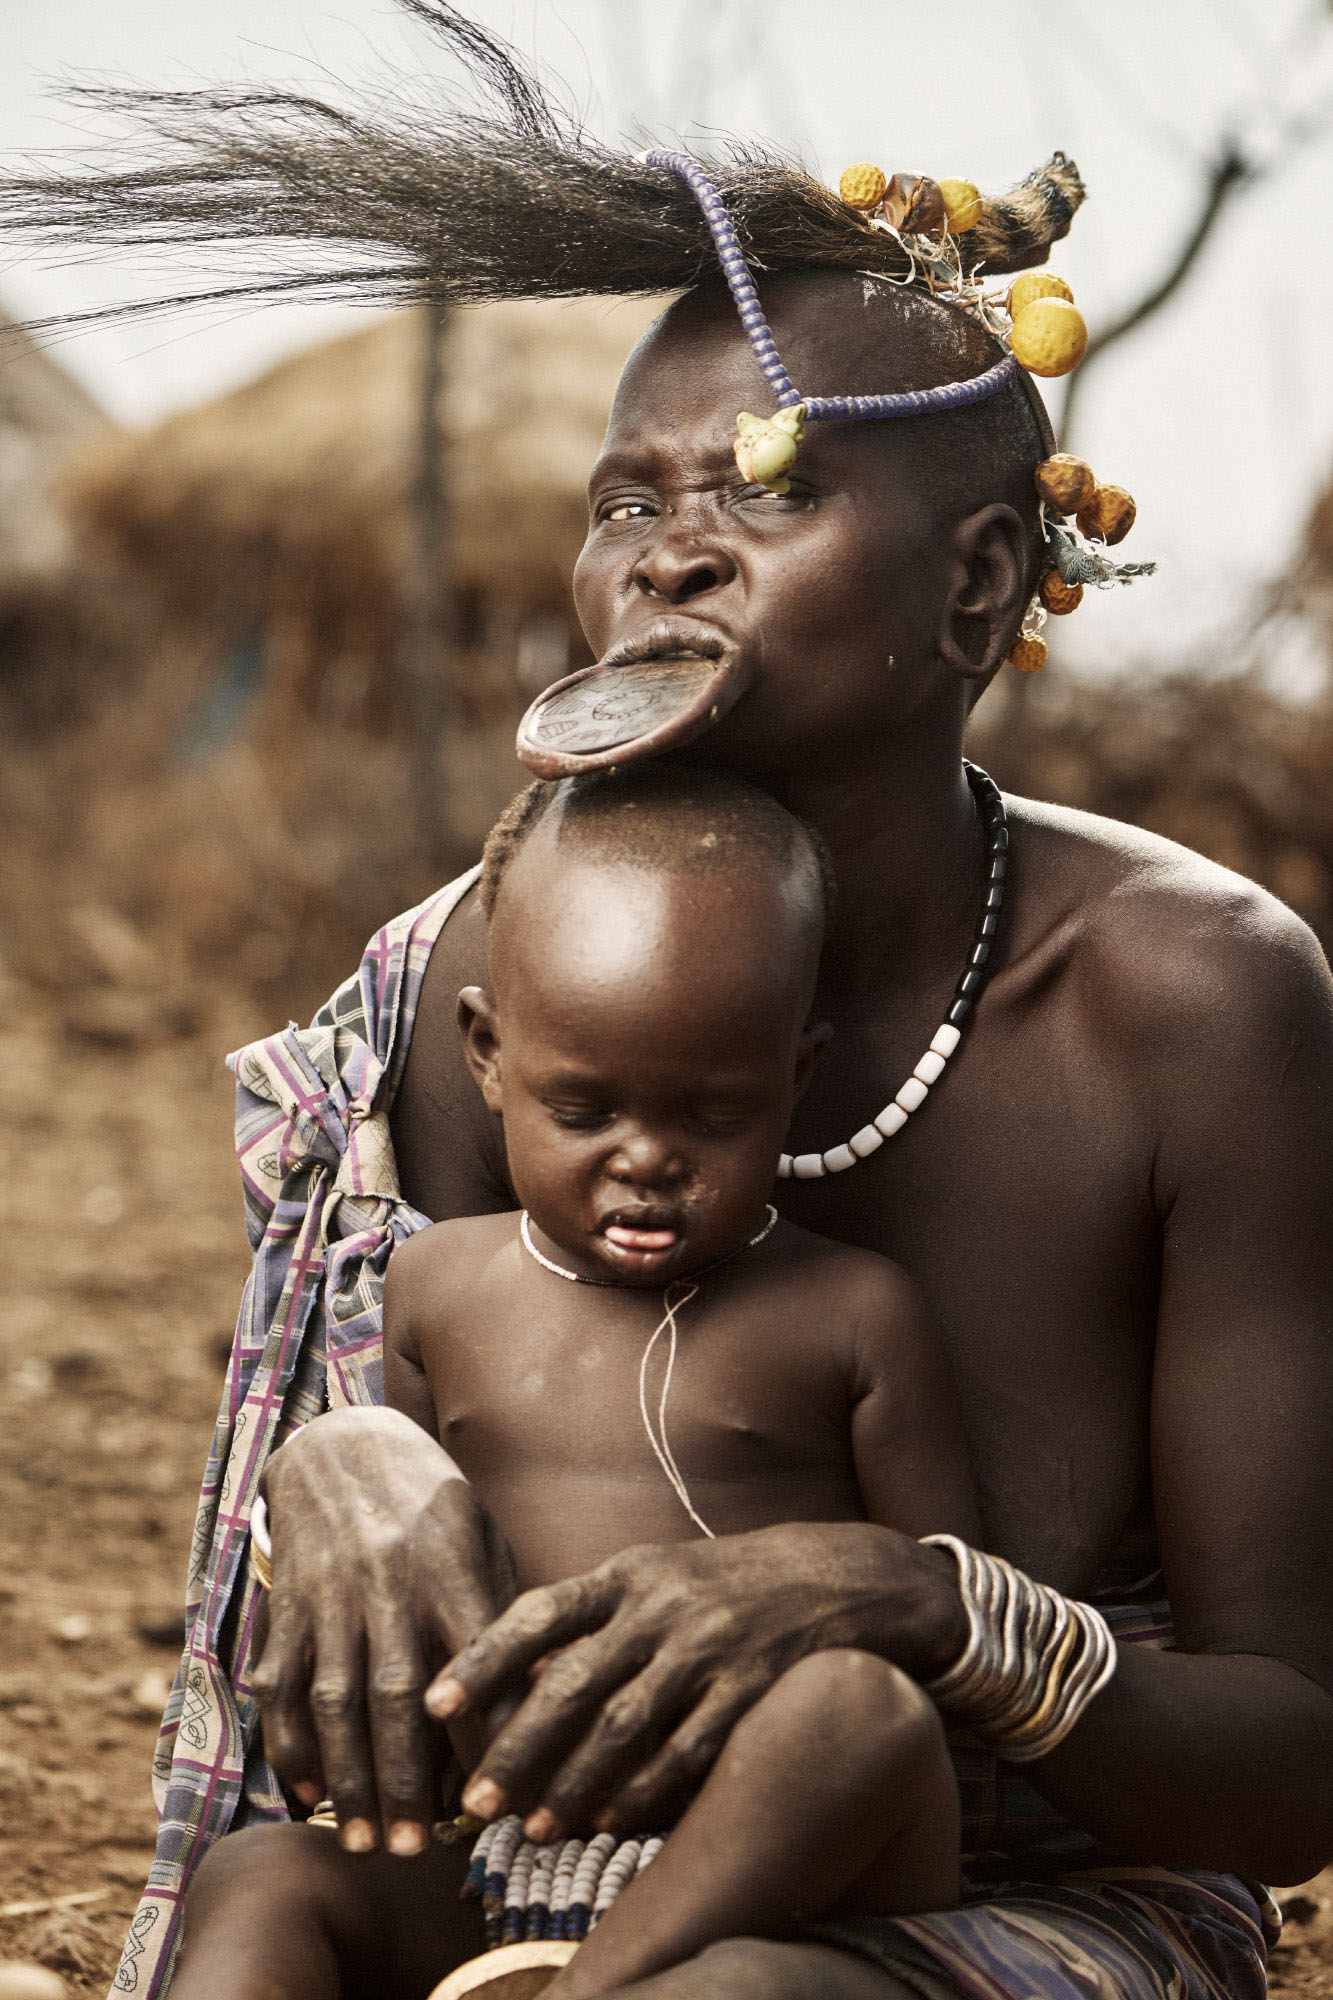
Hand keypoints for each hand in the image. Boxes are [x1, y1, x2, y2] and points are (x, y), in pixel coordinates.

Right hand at [251, 1406, 515, 1854]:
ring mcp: (331, 1594)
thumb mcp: (483, 1538)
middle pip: (397, 1694)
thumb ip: (507, 1614)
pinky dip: (291, 1744)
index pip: (478, 1658)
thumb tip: (551, 1695)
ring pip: (334, 1699)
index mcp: (450, 1565)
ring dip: (347, 1777)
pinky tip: (311, 1793)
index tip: (505, 1795)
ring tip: (363, 1841)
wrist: (344, 1445)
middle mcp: (388, 1582)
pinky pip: (281, 1683)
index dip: (490, 1729)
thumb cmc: (434, 1506)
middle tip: (416, 1848)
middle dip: (405, 1778)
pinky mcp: (288, 1603)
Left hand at [428, 1522, 964, 1839]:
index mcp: (629, 1573)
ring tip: (534, 1827)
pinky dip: (644, 1791)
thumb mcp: (657, 1576)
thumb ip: (592, 1617)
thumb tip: (515, 1677)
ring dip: (573, 1784)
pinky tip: (612, 1821)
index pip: (539, 1612)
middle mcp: (663, 1606)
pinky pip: (688, 1751)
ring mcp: (710, 1647)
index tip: (435, 1706)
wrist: (837, 1576)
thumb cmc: (724, 1585)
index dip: (483, 1659)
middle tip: (475, 1803)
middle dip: (517, 1748)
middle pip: (573, 1683)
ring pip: (624, 1727)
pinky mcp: (752, 1688)